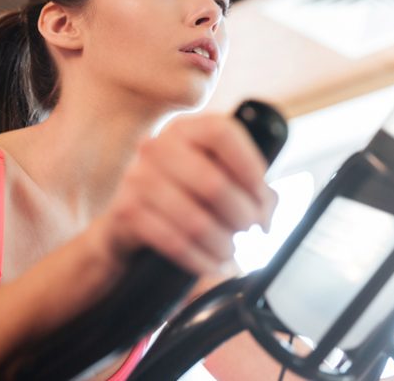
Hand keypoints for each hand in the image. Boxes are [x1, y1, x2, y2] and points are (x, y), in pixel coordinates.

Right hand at [99, 114, 276, 274]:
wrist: (130, 220)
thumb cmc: (186, 193)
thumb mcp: (217, 177)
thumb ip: (250, 186)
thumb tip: (267, 211)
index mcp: (186, 128)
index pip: (222, 134)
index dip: (250, 167)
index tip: (263, 197)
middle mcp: (158, 146)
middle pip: (214, 183)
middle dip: (242, 214)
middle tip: (251, 230)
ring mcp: (137, 178)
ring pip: (195, 220)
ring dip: (223, 243)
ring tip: (232, 251)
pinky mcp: (126, 211)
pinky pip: (174, 243)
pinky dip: (201, 260)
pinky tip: (214, 265)